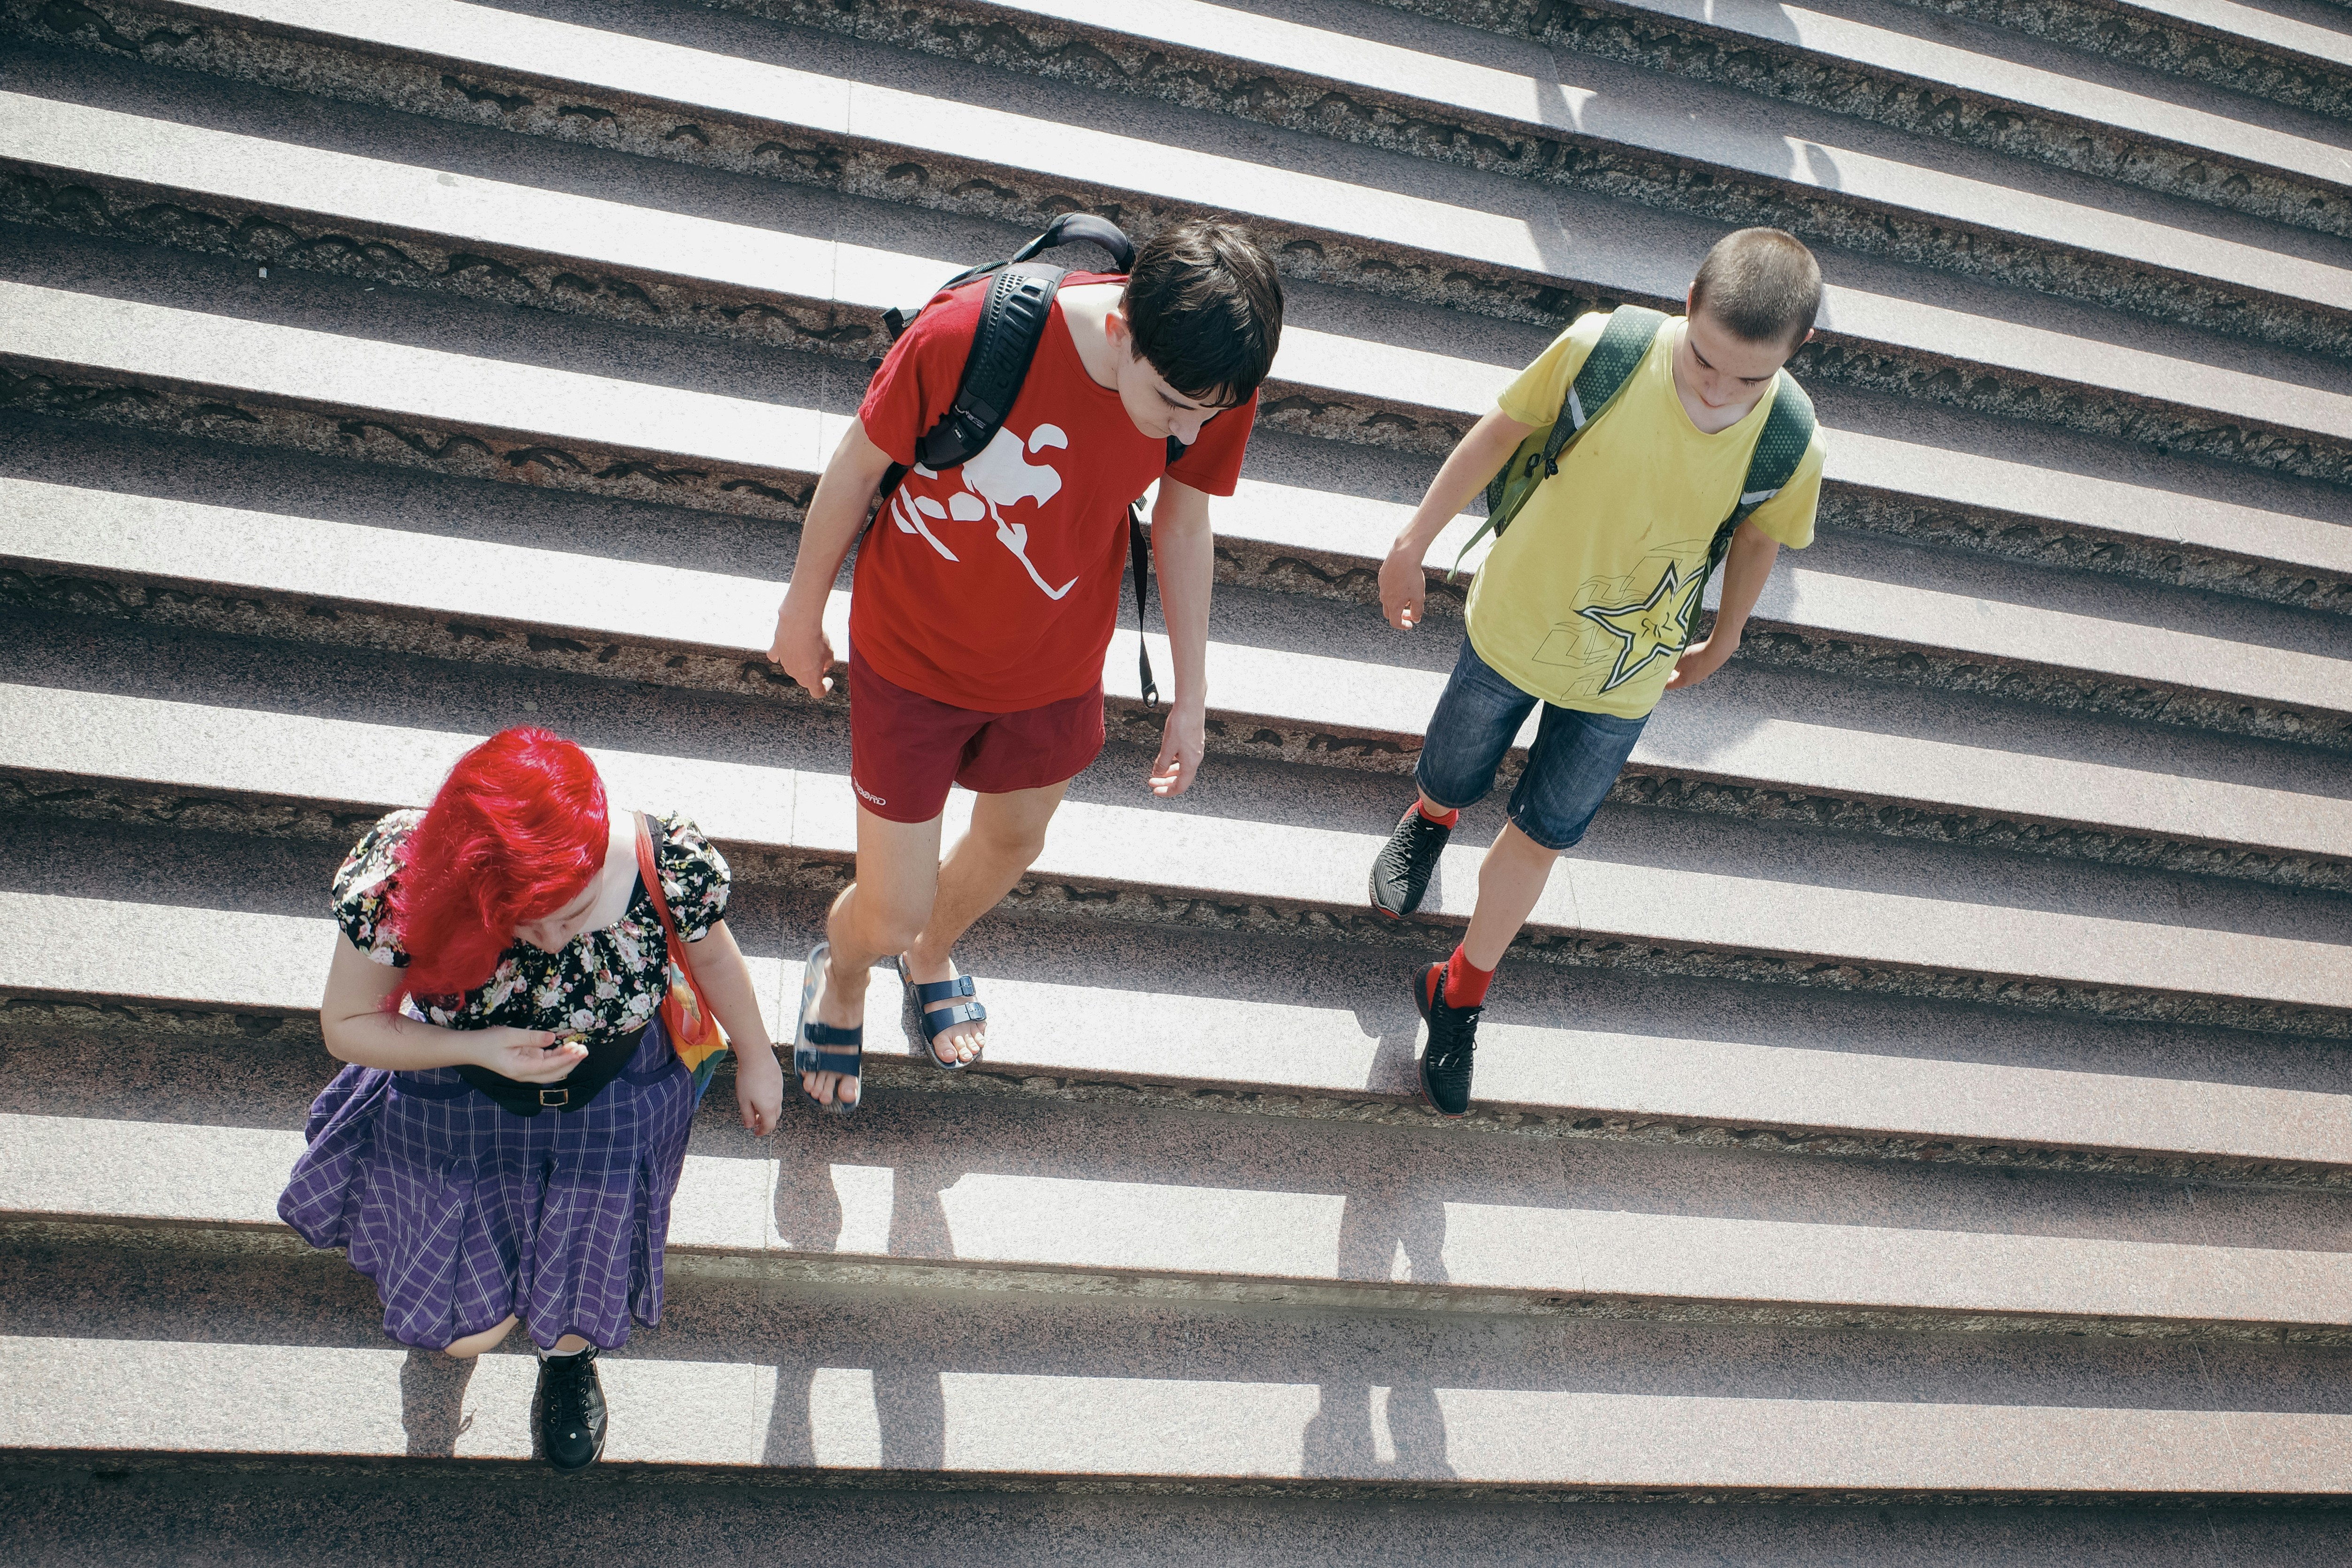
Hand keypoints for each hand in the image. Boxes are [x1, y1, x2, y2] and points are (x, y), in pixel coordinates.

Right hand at [468, 1026, 584, 1082]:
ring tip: (580, 1049)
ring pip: (552, 1070)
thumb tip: (552, 1038)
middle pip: (554, 1073)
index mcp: (520, 1070)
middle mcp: (525, 1074)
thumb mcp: (509, 1035)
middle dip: (570, 1062)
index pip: (548, 1067)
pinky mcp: (527, 1065)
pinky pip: (546, 1063)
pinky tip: (567, 1048)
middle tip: (584, 1049)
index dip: (565, 1059)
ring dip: (566, 1060)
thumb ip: (532, 1037)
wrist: (471, 1049)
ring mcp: (526, 1071)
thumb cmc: (487, 1042)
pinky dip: (558, 1056)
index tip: (578, 1052)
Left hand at [735, 1043, 784, 1135]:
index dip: (762, 1132)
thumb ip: (747, 1115)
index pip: (769, 1126)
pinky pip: (776, 1095)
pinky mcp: (779, 1081)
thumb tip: (749, 1125)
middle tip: (754, 1121)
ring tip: (755, 1106)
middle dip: (765, 1122)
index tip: (755, 1133)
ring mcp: (779, 1090)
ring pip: (776, 1106)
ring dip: (767, 1110)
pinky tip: (759, 1093)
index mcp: (768, 1108)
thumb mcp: (743, 1100)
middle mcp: (777, 1101)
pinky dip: (769, 1100)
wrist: (757, 1057)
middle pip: (774, 1117)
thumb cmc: (749, 1078)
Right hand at [766, 599, 835, 698]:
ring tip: (808, 646)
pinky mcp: (776, 650)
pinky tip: (785, 649)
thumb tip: (821, 665)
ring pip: (793, 667)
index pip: (818, 692)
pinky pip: (777, 656)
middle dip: (812, 673)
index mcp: (811, 678)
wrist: (800, 624)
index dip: (824, 688)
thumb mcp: (830, 653)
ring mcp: (784, 663)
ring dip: (800, 661)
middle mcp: (795, 674)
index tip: (827, 680)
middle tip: (820, 660)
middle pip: (805, 680)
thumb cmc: (817, 640)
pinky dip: (782, 654)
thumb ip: (826, 663)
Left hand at [1149, 697, 1205, 797]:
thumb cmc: (1181, 723)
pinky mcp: (1193, 743)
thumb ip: (1161, 763)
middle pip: (1181, 778)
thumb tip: (1157, 774)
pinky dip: (1173, 763)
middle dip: (1165, 782)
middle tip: (1152, 783)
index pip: (1180, 786)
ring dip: (1168, 772)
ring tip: (1156, 773)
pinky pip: (1183, 759)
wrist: (1191, 705)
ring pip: (1182, 768)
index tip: (1156, 791)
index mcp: (1191, 763)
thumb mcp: (1167, 747)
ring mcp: (1195, 751)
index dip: (1168, 791)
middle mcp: (1195, 758)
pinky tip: (1165, 759)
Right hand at [1379, 539, 1427, 630]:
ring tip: (1407, 598)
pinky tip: (1402, 586)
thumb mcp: (1419, 596)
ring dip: (1396, 604)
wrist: (1403, 556)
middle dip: (1399, 616)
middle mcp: (1385, 597)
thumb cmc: (1411, 576)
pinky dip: (1393, 592)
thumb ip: (1417, 610)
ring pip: (1386, 601)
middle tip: (1410, 613)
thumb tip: (1416, 618)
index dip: (1403, 626)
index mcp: (1394, 605)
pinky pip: (1385, 589)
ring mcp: (1382, 587)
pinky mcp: (1382, 577)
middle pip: (1389, 613)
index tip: (1411, 624)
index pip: (1395, 622)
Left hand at [1665, 634, 1735, 690]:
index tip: (1655, 678)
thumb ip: (1670, 665)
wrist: (1717, 651)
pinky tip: (1687, 655)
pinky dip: (1688, 663)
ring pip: (1685, 672)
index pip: (1669, 686)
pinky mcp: (1706, 667)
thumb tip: (1663, 666)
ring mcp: (1700, 674)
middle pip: (1677, 679)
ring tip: (1675, 659)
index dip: (1660, 682)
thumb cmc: (1698, 657)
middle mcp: (1692, 680)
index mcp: (1684, 681)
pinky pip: (1693, 667)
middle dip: (1669, 673)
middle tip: (1663, 667)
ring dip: (1679, 667)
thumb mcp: (1678, 660)